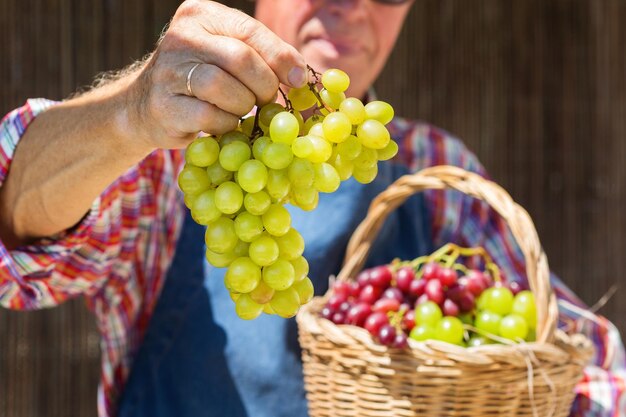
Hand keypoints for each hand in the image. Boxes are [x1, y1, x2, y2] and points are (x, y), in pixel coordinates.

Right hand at [124, 0, 305, 149]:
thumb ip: (263, 56)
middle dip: (264, 85)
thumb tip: (300, 75)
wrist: (145, 105)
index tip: (298, 79)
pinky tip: (222, 122)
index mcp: (201, 15)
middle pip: (240, 59)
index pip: (250, 31)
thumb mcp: (227, 54)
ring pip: (224, 87)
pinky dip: (226, 124)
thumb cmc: (200, 79)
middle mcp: (181, 37)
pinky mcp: (164, 105)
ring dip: (243, 105)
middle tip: (266, 99)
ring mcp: (169, 71)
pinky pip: (210, 116)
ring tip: (240, 108)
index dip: (280, 57)